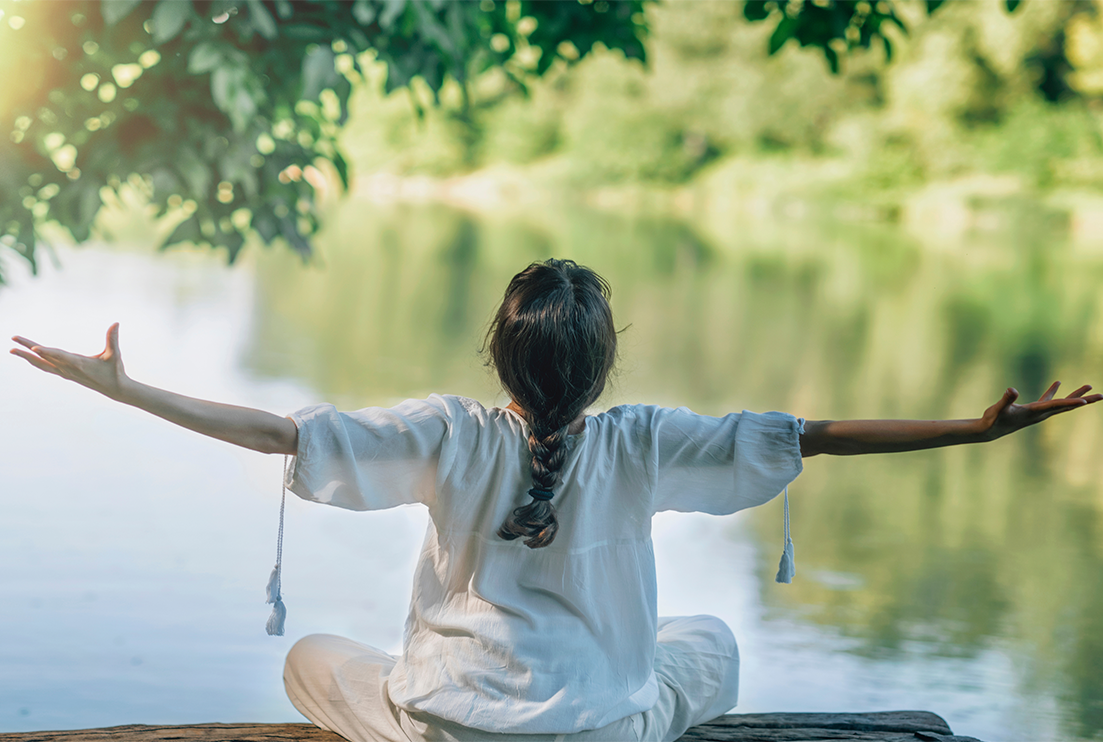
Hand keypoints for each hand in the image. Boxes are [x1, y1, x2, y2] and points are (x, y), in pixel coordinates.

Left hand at [10, 323, 132, 400]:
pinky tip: (30, 358)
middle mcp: (69, 369)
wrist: (115, 389)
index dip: (46, 352)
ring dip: (27, 357)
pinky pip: (46, 368)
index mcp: (79, 364)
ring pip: (42, 364)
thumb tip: (116, 323)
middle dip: (27, 349)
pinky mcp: (66, 374)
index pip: (59, 356)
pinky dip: (36, 362)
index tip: (33, 348)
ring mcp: (66, 372)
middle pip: (44, 358)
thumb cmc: (115, 372)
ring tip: (13, 350)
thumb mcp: (115, 354)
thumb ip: (112, 338)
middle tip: (13, 340)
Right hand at [980, 381, 1101, 440]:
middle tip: (1102, 395)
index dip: (1070, 403)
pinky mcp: (1032, 409)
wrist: (989, 431)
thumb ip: (1006, 400)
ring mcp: (1038, 412)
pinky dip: (1054, 391)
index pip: (1056, 406)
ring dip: (1075, 395)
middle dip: (1084, 400)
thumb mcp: (998, 409)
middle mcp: (1041, 414)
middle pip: (1067, 406)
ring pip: (1061, 403)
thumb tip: (1011, 390)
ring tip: (1088, 386)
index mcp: (1035, 412)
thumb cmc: (993, 420)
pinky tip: (1058, 382)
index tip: (1085, 401)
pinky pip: (1049, 400)